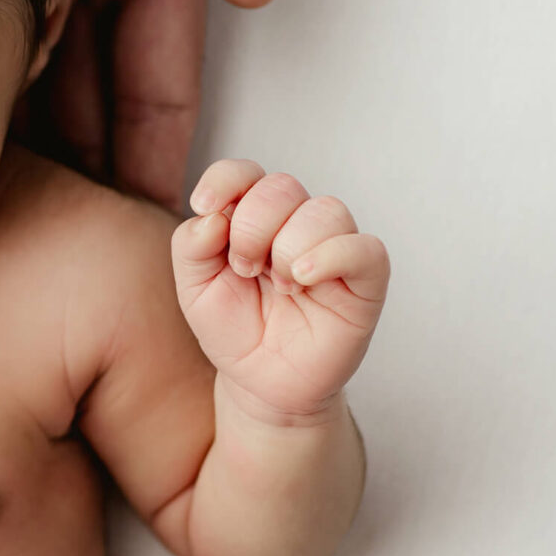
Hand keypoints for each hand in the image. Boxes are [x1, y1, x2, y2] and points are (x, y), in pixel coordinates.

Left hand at [171, 160, 388, 423]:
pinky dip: (332, 255)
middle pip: (282, 187)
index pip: (245, 172)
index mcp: (254, 216)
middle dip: (253, 226)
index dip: (225, 179)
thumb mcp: (194, 289)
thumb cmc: (233, 330)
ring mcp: (334, 249)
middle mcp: (297, 223)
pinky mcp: (364, 280)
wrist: (261, 383)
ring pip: (325, 210)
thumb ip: (190, 246)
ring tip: (279, 284)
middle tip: (245, 269)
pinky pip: (365, 248)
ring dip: (290, 245)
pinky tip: (303, 277)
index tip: (205, 206)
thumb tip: (211, 215)